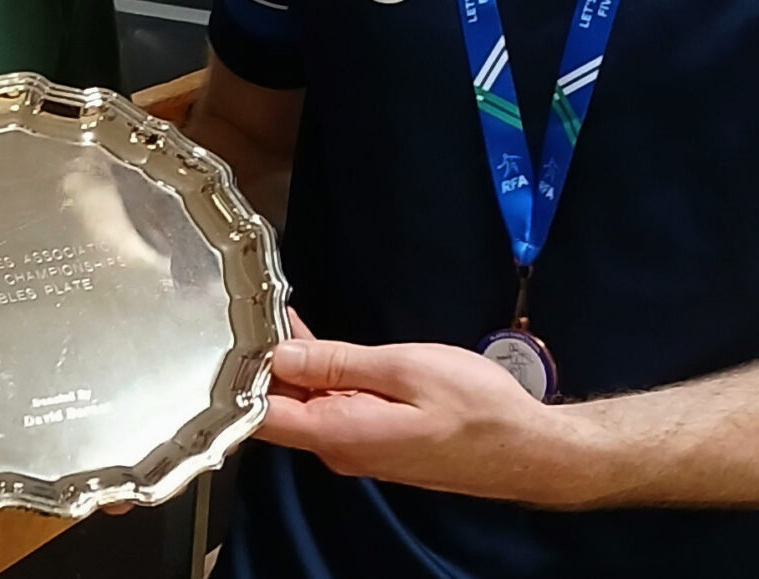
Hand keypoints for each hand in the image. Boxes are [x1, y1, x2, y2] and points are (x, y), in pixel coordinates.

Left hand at [258, 323, 581, 505]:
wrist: (527, 448)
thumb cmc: (475, 407)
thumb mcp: (404, 368)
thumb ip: (337, 363)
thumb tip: (278, 356)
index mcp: (338, 435)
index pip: (260, 416)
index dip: (238, 374)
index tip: (230, 331)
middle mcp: (339, 450)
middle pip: (280, 409)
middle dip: (263, 362)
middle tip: (251, 307)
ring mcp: (358, 449)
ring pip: (305, 407)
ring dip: (292, 367)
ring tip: (276, 315)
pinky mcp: (375, 441)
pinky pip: (332, 409)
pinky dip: (320, 377)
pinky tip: (314, 344)